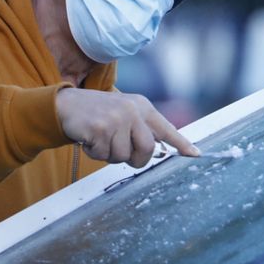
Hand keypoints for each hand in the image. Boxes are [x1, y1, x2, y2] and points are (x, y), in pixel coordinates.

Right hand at [55, 87, 200, 167]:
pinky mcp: (100, 128)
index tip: (196, 154)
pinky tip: (90, 139)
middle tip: (122, 153)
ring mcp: (117, 118)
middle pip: (148, 150)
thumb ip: (142, 129)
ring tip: (101, 140)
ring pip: (124, 156)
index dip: (182, 144)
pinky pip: (104, 155)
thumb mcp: (125, 114)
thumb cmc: (99, 114)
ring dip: (110, 155)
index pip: (167, 128)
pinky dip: (95, 153)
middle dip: (136, 159)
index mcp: (142, 107)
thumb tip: (159, 150)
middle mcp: (133, 110)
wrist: (68, 104)